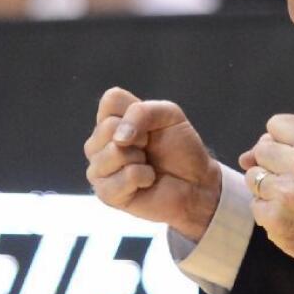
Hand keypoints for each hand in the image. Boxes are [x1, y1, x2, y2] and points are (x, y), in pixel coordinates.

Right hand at [84, 87, 221, 241]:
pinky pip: (125, 177)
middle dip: (140, 137)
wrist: (195, 180)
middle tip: (148, 148)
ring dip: (140, 158)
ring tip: (146, 165)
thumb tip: (118, 137)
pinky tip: (146, 181)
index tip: (149, 126)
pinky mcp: (106, 193)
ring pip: (114, 152)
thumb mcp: (169, 115)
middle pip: (108, 127)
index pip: (110, 99)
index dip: (136, 111)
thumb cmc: (179, 147)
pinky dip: (144, 177)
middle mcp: (99, 143)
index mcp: (111, 120)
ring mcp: (99, 169)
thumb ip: (142, 111)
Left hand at [238, 114, 293, 282]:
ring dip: (267, 188)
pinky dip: (269, 211)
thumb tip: (244, 158)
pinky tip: (291, 216)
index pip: (275, 125)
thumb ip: (287, 144)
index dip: (283, 141)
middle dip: (272, 163)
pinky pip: (255, 205)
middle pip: (261, 149)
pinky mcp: (275, 219)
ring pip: (253, 177)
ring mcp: (287, 193)